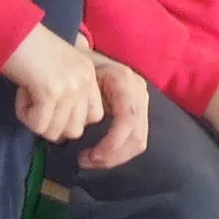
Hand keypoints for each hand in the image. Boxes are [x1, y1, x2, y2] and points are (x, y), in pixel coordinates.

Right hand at [1, 24, 103, 142]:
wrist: (12, 30)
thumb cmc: (29, 48)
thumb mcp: (61, 67)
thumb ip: (71, 91)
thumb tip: (62, 131)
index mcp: (89, 73)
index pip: (95, 116)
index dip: (70, 119)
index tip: (52, 104)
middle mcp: (85, 80)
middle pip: (75, 130)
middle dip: (52, 124)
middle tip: (37, 101)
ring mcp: (70, 86)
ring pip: (55, 132)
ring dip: (36, 120)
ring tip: (28, 94)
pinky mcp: (51, 92)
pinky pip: (38, 125)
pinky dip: (24, 115)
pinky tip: (22, 92)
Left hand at [80, 49, 150, 170]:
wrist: (89, 57)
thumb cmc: (79, 66)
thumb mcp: (77, 75)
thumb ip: (79, 95)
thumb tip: (76, 111)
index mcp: (124, 81)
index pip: (127, 120)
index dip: (111, 143)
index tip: (88, 155)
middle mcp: (138, 91)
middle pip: (137, 135)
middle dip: (112, 156)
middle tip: (85, 161)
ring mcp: (142, 101)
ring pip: (139, 141)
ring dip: (115, 157)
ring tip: (90, 160)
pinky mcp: (140, 111)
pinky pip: (137, 140)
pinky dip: (119, 153)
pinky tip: (100, 154)